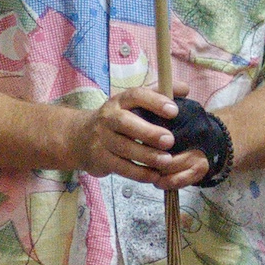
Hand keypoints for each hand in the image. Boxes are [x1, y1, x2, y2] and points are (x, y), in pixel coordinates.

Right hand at [68, 88, 208, 190]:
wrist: (80, 138)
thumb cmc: (117, 119)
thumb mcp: (134, 104)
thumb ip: (159, 95)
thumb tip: (184, 89)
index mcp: (120, 101)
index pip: (135, 95)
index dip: (155, 101)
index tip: (174, 111)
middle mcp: (108, 117)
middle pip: (125, 122)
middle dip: (148, 132)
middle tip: (170, 140)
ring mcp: (102, 139)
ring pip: (123, 148)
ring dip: (146, 156)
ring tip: (166, 161)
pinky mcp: (100, 159)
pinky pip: (121, 167)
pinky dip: (139, 173)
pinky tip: (154, 175)